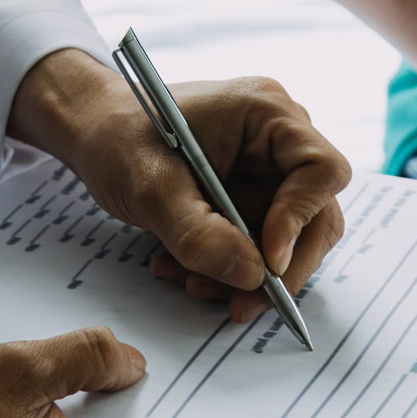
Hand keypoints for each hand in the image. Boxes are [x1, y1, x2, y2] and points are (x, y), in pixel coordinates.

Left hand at [10, 50, 352, 322]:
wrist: (94, 132)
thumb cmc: (118, 137)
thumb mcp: (150, 187)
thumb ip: (199, 233)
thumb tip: (252, 277)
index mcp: (267, 113)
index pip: (322, 170)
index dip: (302, 219)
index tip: (266, 261)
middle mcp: (278, 141)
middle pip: (315, 215)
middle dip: (278, 267)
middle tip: (241, 304)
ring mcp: (267, 171)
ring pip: (286, 241)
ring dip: (246, 274)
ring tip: (191, 282)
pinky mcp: (251, 198)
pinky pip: (257, 246)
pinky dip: (226, 268)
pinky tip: (184, 270)